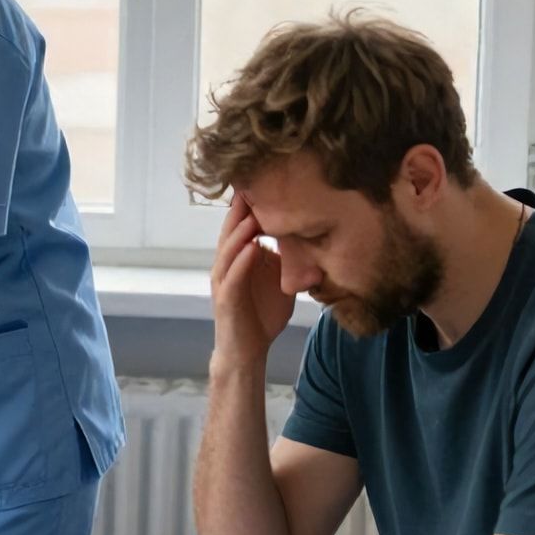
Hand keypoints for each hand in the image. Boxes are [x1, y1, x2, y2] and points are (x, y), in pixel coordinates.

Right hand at [211, 195, 294, 365]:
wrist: (247, 351)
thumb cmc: (262, 315)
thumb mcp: (280, 280)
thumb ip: (288, 259)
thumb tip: (311, 237)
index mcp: (239, 259)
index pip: (241, 226)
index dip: (249, 206)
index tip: (263, 182)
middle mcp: (227, 266)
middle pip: (230, 232)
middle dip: (240, 211)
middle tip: (250, 186)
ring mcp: (224, 282)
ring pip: (228, 251)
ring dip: (239, 233)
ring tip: (252, 214)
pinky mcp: (226, 299)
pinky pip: (232, 277)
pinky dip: (241, 261)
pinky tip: (252, 248)